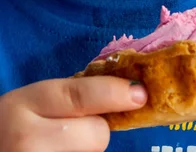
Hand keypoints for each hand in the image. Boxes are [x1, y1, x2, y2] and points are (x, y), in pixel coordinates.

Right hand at [0, 76, 146, 150]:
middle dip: (96, 130)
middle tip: (76, 130)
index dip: (115, 94)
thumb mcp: (35, 100)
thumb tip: (129, 89)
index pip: (80, 96)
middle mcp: (28, 137)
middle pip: (96, 134)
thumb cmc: (15, 123)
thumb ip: (73, 94)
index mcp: (27, 103)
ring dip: (86, 150)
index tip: (140, 94)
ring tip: (59, 145)